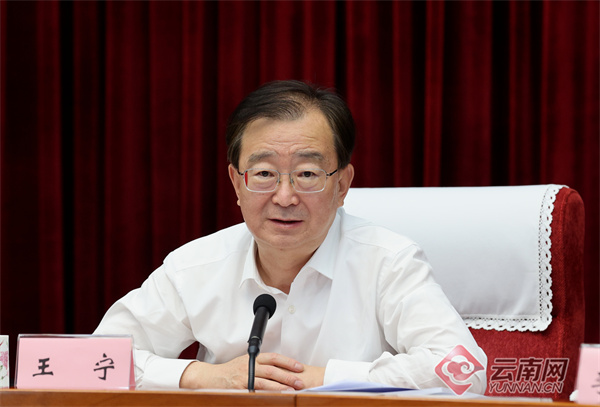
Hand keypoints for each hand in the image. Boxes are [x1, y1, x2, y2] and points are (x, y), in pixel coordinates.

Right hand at [180, 352, 308, 390]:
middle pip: (272, 370)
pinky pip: (255, 392)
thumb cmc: (231, 371)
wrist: (211, 377)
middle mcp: (249, 366)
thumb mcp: (247, 362)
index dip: (287, 361)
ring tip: (291, 391)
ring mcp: (244, 378)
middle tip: (299, 382)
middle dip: (287, 376)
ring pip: (265, 382)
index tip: (299, 367)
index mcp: (253, 358)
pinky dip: (265, 395)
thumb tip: (282, 369)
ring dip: (279, 387)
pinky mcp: (239, 388)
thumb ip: (261, 364)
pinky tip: (274, 398)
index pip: (274, 357)